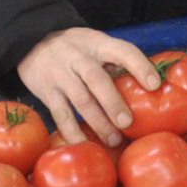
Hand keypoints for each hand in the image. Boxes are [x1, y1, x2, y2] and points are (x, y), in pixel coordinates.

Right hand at [17, 27, 156, 146]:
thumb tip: (146, 90)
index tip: (155, 84)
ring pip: (80, 100)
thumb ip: (114, 62)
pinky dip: (72, 132)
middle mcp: (78, 57)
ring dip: (98, 123)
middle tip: (128, 123)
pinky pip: (60, 115)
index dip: (140, 66)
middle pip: (97, 79)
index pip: (122, 50)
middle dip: (113, 103)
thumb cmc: (75, 48)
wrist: (31, 42)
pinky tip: (84, 145)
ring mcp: (60, 74)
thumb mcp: (95, 44)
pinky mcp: (46, 91)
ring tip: (113, 140)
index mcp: (97, 43)